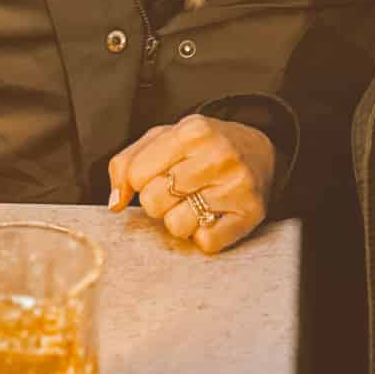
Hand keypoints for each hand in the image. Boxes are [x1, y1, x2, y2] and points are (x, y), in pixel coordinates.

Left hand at [107, 115, 276, 253]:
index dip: (140, 180)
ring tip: (197, 200)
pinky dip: (204, 235)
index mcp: (193, 130)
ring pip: (176, 226)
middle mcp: (218, 155)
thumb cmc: (202, 147)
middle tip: (178, 188)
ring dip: (181, 219)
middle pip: (153, 201)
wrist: (259, 152)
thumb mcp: (163, 138)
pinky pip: (205, 243)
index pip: (137, 174)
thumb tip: (115, 202)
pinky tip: (214, 214)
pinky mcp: (250, 214)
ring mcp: (237, 185)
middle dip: (159, 200)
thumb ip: (128, 163)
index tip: (157, 173)